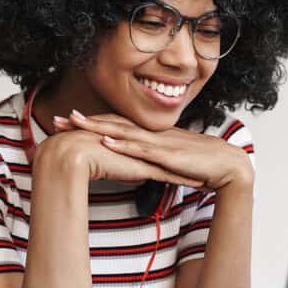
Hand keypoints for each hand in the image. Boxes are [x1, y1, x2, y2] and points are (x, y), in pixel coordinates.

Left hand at [55, 110, 253, 190]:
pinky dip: (122, 144)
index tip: (69, 122)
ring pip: (122, 132)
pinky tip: (106, 140)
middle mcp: (152, 135)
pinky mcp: (168, 155)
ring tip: (73, 123)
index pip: (117, 126)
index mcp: (152, 136)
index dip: (92, 123)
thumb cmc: (202, 166)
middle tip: (58, 119)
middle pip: (113, 124)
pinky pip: (141, 148)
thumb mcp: (171, 164)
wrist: (229, 166)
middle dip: (85, 122)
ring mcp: (159, 143)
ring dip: (97, 127)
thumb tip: (137, 169)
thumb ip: (154, 163)